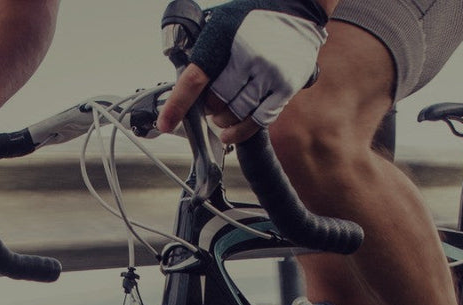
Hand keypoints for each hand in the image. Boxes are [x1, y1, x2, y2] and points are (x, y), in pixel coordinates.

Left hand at [157, 0, 326, 143]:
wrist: (297, 9)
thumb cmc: (253, 18)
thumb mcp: (221, 22)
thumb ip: (204, 48)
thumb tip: (183, 80)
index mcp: (225, 37)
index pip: (196, 78)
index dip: (178, 104)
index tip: (165, 123)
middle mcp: (248, 56)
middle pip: (216, 101)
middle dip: (207, 108)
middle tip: (208, 105)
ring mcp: (269, 73)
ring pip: (236, 113)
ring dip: (223, 121)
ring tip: (220, 118)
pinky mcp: (285, 87)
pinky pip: (259, 120)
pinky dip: (241, 131)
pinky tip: (230, 134)